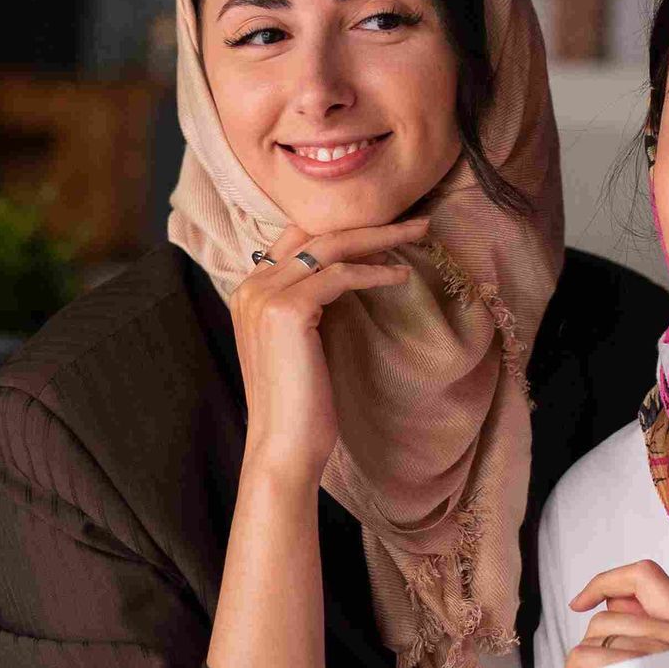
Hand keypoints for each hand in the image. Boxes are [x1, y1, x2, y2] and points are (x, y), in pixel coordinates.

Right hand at [232, 217, 427, 490]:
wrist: (283, 446)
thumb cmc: (300, 403)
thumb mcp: (302, 342)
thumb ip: (310, 304)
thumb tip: (349, 275)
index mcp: (249, 290)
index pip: (298, 239)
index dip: (343, 228)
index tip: (386, 228)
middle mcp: (250, 285)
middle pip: (315, 233)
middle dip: (368, 224)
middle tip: (415, 222)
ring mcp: (264, 295)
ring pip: (330, 245)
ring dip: (380, 238)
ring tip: (419, 235)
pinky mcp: (286, 309)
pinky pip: (340, 274)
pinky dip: (374, 272)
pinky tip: (400, 276)